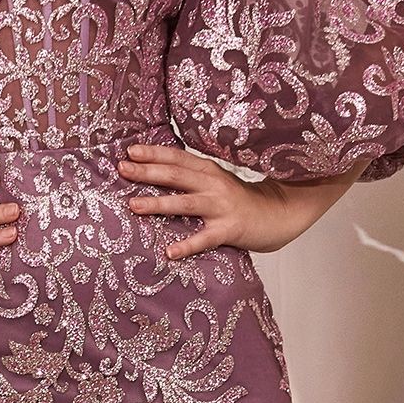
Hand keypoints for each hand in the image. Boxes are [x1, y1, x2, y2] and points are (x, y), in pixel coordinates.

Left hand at [118, 141, 358, 256]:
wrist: (281, 214)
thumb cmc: (242, 200)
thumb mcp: (218, 182)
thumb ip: (193, 177)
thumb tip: (159, 172)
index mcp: (210, 170)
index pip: (178, 158)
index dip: (154, 153)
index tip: (129, 150)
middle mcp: (214, 184)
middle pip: (176, 176)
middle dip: (147, 172)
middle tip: (122, 169)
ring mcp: (222, 207)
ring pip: (185, 203)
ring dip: (158, 204)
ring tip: (134, 205)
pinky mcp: (230, 229)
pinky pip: (204, 238)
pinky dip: (187, 245)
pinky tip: (170, 252)